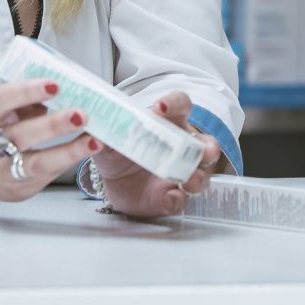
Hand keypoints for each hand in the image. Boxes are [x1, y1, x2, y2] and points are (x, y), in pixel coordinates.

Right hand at [0, 77, 97, 205]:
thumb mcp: (2, 113)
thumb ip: (25, 100)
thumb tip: (62, 81)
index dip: (25, 91)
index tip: (54, 84)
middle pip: (21, 135)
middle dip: (53, 124)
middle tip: (80, 114)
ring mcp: (7, 171)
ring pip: (38, 163)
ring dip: (70, 151)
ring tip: (94, 139)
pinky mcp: (23, 187)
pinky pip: (51, 174)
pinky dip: (72, 160)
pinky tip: (90, 148)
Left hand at [94, 92, 222, 219]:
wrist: (114, 181)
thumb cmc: (121, 150)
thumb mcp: (109, 140)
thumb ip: (104, 136)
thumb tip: (95, 136)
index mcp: (169, 123)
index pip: (180, 106)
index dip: (174, 104)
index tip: (160, 107)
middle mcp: (183, 148)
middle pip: (207, 144)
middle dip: (209, 148)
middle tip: (202, 150)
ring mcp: (181, 174)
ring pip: (202, 175)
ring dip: (198, 177)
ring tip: (188, 179)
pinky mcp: (172, 197)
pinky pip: (181, 200)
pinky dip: (177, 199)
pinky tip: (170, 197)